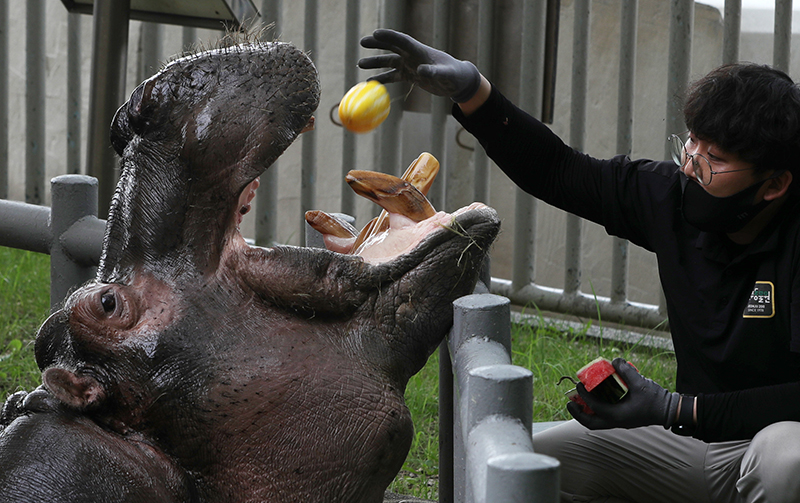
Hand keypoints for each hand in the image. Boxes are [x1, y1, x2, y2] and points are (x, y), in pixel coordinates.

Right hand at [358, 29, 481, 102]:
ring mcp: (410, 65)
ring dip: (375, 63)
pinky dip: (382, 79)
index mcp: (420, 51)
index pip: (402, 40)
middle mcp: (413, 56)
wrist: (458, 82)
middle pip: (392, 47)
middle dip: (377, 44)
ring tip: (360, 64)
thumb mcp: (446, 74)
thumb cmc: (454, 75)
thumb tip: (420, 71)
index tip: (376, 33)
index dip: (389, 36)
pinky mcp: (411, 76)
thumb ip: (434, 72)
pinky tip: (370, 82)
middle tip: (362, 42)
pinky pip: (393, 76)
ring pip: (389, 62)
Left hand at [567, 358, 679, 429]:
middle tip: (570, 402)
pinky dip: (596, 411)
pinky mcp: (623, 419)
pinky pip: (604, 418)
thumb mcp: (640, 382)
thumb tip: (614, 361)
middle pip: (591, 423)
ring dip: (586, 413)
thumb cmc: (655, 399)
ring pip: (596, 422)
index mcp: (618, 416)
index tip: (579, 385)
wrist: (669, 411)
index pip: (595, 407)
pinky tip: (595, 399)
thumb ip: (626, 370)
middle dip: (578, 414)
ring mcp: (619, 422)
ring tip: (577, 400)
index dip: (584, 396)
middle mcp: (616, 422)